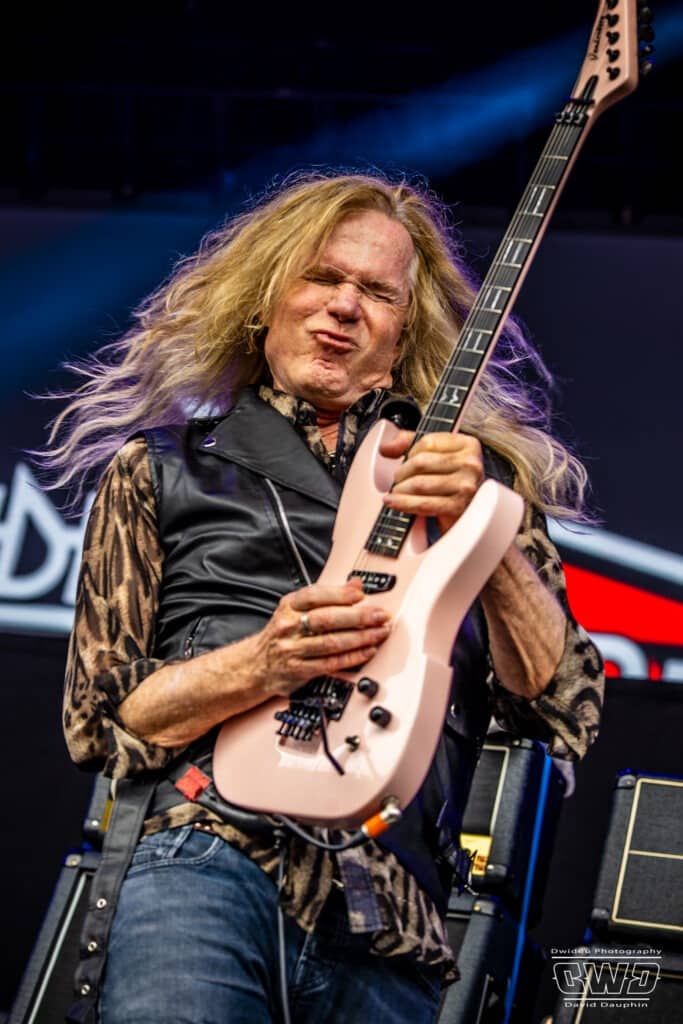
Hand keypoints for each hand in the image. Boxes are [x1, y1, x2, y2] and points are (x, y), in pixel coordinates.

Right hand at [253, 578, 390, 697]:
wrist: (256, 665)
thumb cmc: (283, 634)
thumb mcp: (297, 608)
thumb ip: (327, 596)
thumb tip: (356, 584)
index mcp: (289, 606)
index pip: (315, 595)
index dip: (340, 595)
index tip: (361, 595)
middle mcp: (289, 626)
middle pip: (327, 619)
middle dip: (358, 617)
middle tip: (380, 616)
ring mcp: (293, 649)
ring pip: (331, 643)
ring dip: (361, 638)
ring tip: (380, 633)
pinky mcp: (299, 670)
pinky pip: (331, 663)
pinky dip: (353, 657)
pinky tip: (368, 651)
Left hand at [379, 430, 483, 533]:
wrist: (466, 512)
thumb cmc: (450, 480)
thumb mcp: (436, 454)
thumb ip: (410, 442)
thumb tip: (386, 448)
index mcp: (467, 444)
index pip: (428, 442)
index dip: (409, 452)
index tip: (405, 462)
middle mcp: (471, 464)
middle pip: (421, 462)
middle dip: (402, 472)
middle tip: (397, 480)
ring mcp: (466, 486)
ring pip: (419, 483)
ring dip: (400, 489)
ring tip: (396, 492)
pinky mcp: (458, 508)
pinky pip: (423, 504)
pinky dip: (404, 503)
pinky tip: (393, 502)